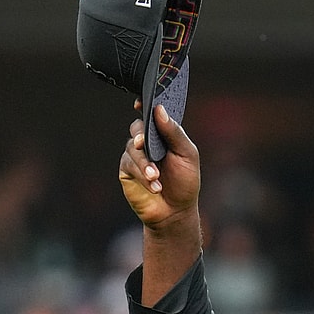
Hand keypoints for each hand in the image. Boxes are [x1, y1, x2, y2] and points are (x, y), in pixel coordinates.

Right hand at [119, 103, 200, 229]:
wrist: (175, 211)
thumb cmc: (185, 182)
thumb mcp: (187, 155)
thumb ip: (174, 133)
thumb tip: (159, 110)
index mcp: (164, 135)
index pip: (152, 115)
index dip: (145, 105)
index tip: (140, 102)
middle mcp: (148, 142)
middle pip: (137, 127)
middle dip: (141, 135)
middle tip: (144, 143)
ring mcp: (136, 155)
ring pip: (132, 148)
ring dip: (145, 164)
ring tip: (157, 177)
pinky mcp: (127, 170)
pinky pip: (129, 165)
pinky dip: (143, 175)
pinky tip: (155, 186)